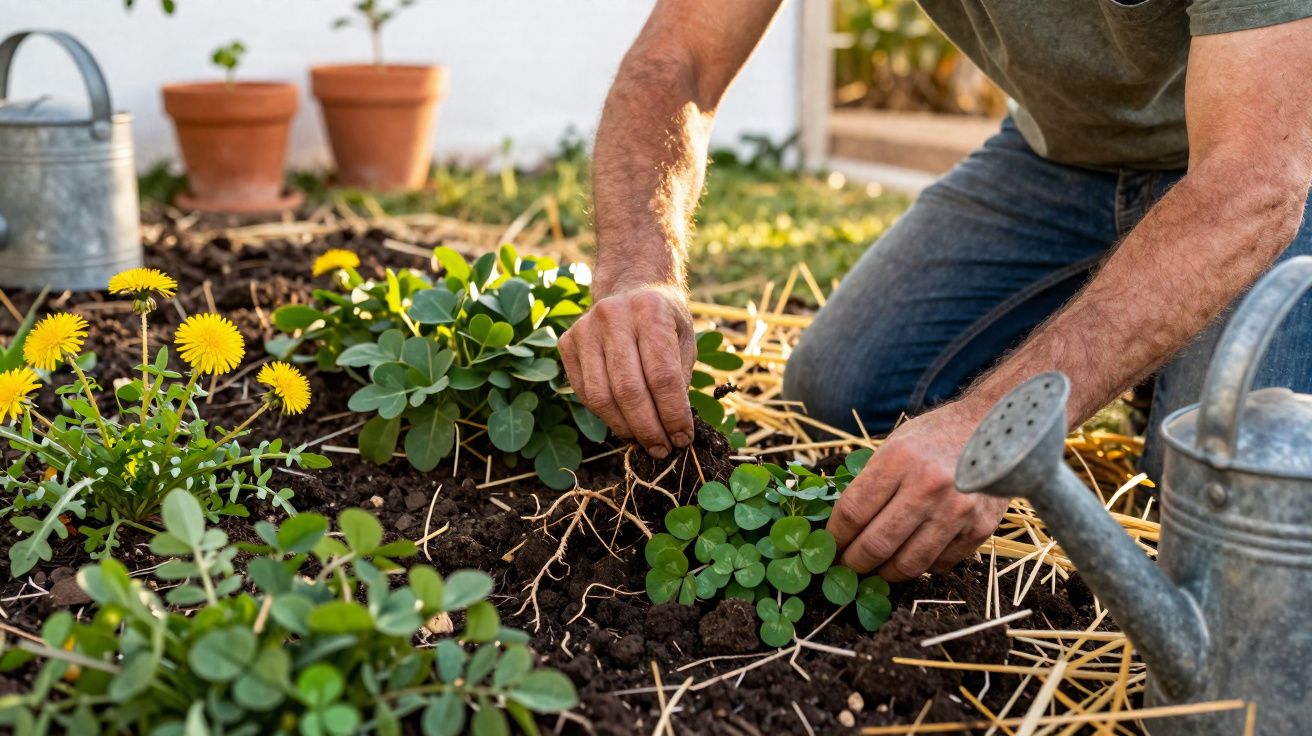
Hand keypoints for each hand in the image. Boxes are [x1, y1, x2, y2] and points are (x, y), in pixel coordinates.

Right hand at [558, 285, 696, 457]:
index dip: (673, 414)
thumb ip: (679, 380)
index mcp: (650, 311)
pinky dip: (605, 416)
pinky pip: (584, 393)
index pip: (662, 376)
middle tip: (664, 449)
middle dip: (649, 429)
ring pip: (601, 397)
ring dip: (625, 429)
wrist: (631, 287)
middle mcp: (613, 315)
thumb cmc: (664, 321)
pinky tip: (624, 424)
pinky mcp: (567, 342)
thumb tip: (674, 431)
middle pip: (628, 390)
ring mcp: (584, 328)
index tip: (684, 438)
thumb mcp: (685, 341)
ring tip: (644, 442)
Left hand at [827, 401, 1007, 580]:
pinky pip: (940, 564)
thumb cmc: (934, 437)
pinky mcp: (979, 528)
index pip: (852, 512)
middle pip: (876, 545)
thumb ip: (870, 483)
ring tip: (875, 571)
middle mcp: (928, 486)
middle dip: (853, 564)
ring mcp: (957, 510)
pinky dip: (922, 566)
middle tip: (846, 568)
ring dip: (885, 575)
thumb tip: (839, 528)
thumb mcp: (895, 445)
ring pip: (908, 564)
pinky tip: (913, 555)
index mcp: (899, 459)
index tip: (828, 547)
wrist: (994, 427)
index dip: (834, 538)